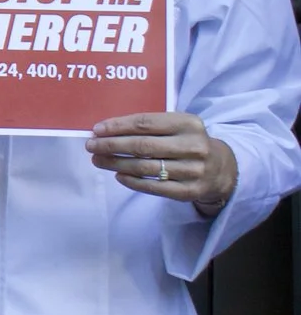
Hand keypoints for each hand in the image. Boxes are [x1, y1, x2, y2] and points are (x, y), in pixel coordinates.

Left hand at [88, 113, 239, 213]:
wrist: (222, 169)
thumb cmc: (187, 142)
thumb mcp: (177, 126)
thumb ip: (149, 125)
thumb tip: (106, 130)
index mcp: (189, 123)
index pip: (145, 123)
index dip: (117, 126)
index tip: (96, 130)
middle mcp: (194, 146)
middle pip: (143, 145)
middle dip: (111, 145)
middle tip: (91, 146)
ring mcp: (194, 170)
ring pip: (145, 167)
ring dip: (116, 163)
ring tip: (98, 160)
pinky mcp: (190, 191)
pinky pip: (155, 187)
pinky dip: (133, 181)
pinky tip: (118, 175)